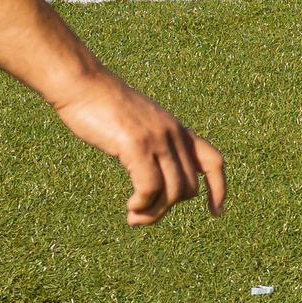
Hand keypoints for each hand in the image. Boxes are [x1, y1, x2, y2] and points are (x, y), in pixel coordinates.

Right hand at [53, 74, 227, 225]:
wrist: (83, 85)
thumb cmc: (103, 107)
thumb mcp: (140, 126)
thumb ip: (154, 146)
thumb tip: (157, 182)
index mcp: (177, 130)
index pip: (214, 161)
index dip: (219, 189)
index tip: (216, 212)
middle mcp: (173, 134)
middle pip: (189, 187)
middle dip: (167, 209)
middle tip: (142, 216)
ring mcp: (157, 139)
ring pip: (171, 192)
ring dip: (153, 213)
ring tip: (134, 217)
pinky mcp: (136, 145)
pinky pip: (150, 187)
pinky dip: (142, 205)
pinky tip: (131, 206)